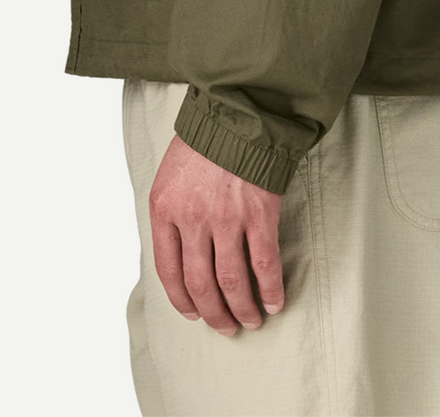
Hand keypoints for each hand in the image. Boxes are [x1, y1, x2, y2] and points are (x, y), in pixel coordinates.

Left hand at [148, 135, 285, 334]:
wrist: (238, 111)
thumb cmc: (203, 142)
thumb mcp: (169, 176)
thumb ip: (171, 215)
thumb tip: (179, 256)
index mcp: (165, 210)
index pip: (168, 272)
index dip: (182, 301)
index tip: (193, 314)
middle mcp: (193, 219)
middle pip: (201, 284)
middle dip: (213, 314)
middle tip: (224, 327)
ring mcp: (227, 218)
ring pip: (232, 281)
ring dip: (241, 309)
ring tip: (250, 321)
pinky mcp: (259, 213)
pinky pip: (264, 263)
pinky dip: (270, 289)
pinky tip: (274, 302)